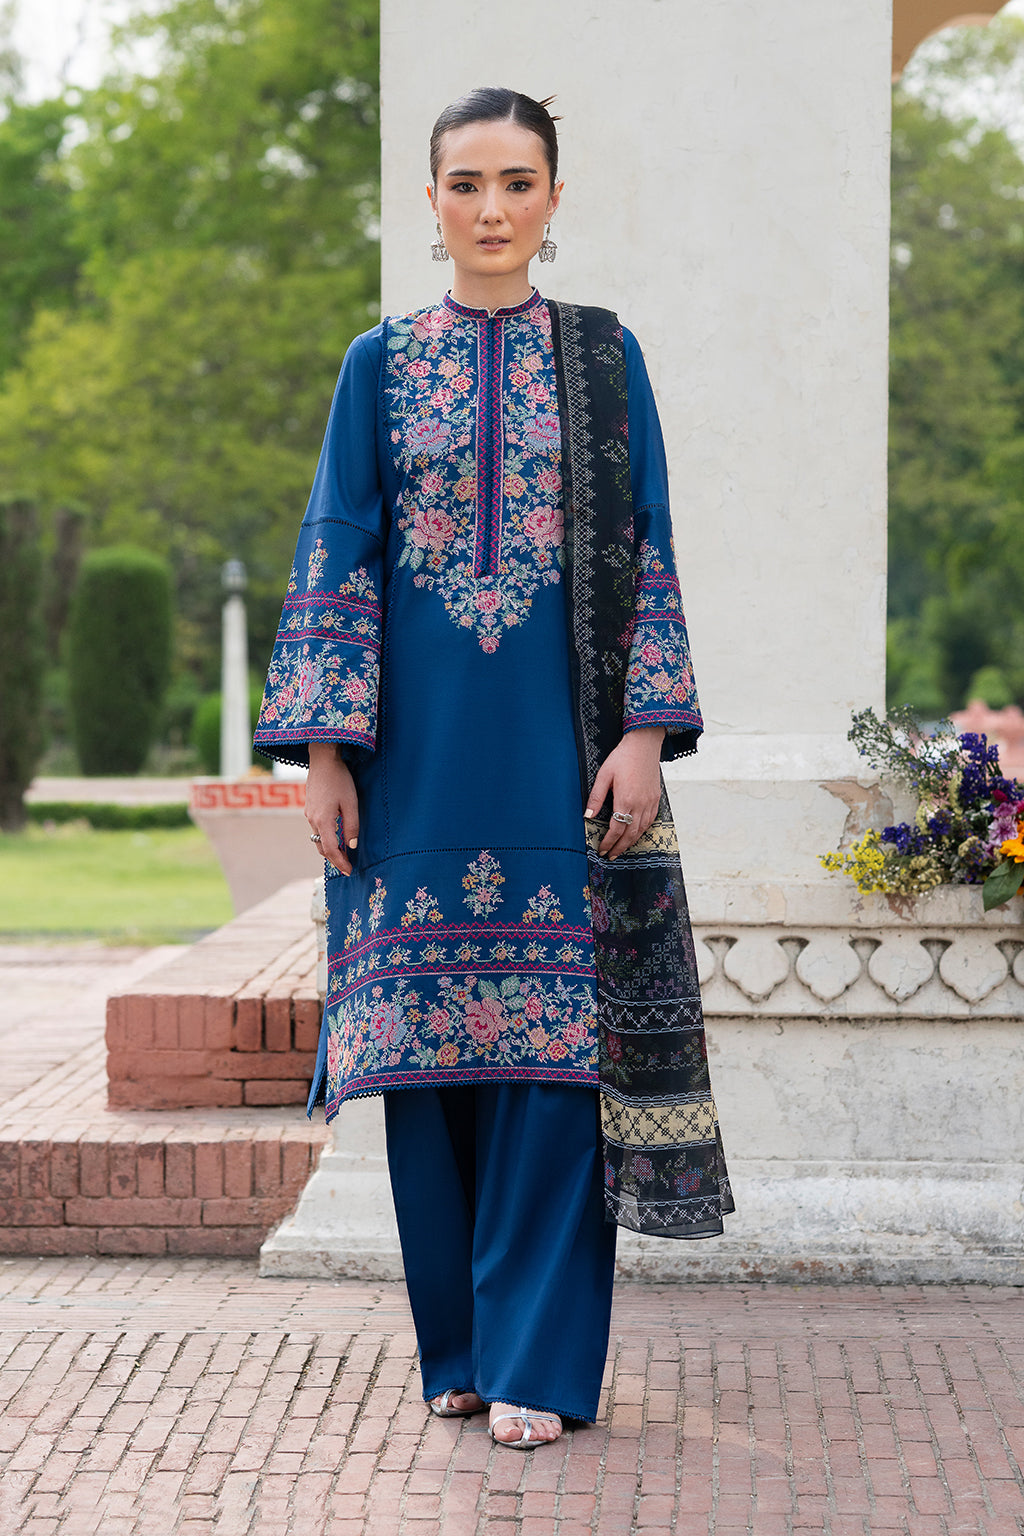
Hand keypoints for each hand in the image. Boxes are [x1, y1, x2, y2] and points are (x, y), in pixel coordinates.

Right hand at [306, 743, 358, 874]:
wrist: (322, 760)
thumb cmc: (339, 779)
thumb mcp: (351, 803)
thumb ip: (352, 826)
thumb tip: (352, 845)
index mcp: (323, 820)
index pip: (330, 850)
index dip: (340, 862)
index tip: (349, 871)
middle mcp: (313, 820)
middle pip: (321, 847)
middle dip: (334, 859)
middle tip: (346, 867)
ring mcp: (309, 814)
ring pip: (318, 838)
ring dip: (329, 848)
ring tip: (342, 854)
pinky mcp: (309, 808)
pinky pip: (316, 828)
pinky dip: (325, 837)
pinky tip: (335, 836)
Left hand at [585, 727, 664, 858]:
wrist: (644, 744)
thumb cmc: (622, 757)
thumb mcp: (604, 775)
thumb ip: (596, 797)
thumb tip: (588, 815)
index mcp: (626, 799)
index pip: (616, 829)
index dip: (608, 842)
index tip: (602, 850)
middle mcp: (640, 804)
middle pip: (630, 834)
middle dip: (619, 847)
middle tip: (610, 856)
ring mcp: (650, 802)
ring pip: (641, 829)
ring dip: (631, 842)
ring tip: (621, 849)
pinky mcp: (656, 798)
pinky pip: (650, 820)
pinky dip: (642, 830)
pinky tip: (636, 833)